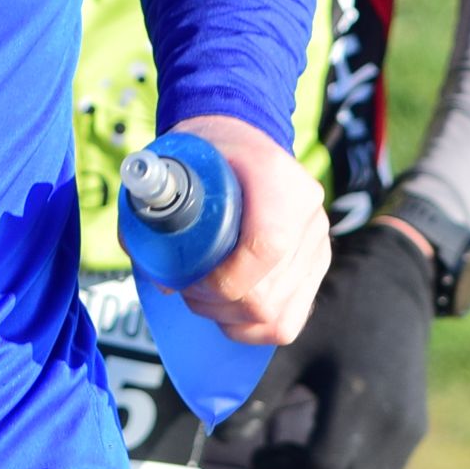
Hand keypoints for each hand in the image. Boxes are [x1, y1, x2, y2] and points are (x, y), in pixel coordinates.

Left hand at [167, 114, 331, 344]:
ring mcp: (317, 243)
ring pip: (277, 315)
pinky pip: (290, 320)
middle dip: (215, 304)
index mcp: (277, 180)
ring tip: (205, 297)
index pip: (265, 247)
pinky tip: (229, 310)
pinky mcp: (317, 266)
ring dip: (230, 318)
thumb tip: (159, 274)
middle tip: (187, 289)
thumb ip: (152, 213)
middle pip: (267, 294)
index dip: (222, 279)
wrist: (239, 142)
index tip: (187, 280)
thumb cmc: (205, 156)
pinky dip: (253, 326)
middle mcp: (308, 214)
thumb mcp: (173, 168)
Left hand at [244, 221, 434, 468]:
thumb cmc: (334, 308)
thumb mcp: (290, 346)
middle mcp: (392, 422)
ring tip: (293, 453)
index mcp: (359, 400)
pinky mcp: (416, 425)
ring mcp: (409, 427)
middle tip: (268, 460)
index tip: (258, 459)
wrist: (393, 282)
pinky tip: (325, 444)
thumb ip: (257, 396)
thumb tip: (222, 437)